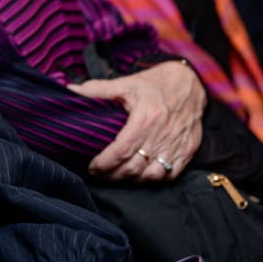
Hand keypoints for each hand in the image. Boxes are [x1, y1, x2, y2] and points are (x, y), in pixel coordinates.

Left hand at [69, 61, 204, 181]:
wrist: (191, 82)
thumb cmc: (156, 83)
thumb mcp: (126, 83)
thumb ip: (98, 89)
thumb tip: (71, 90)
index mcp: (146, 118)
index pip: (122, 150)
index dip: (105, 163)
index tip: (92, 167)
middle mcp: (162, 135)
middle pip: (135, 167)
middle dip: (113, 175)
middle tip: (100, 174)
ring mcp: (177, 145)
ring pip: (152, 176)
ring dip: (132, 180)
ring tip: (117, 176)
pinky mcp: (188, 151)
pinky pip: (170, 175)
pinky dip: (154, 179)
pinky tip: (140, 175)